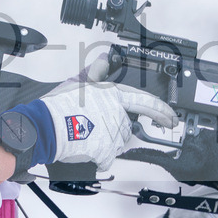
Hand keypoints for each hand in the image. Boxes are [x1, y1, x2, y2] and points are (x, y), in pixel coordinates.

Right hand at [39, 81, 175, 170]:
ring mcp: (113, 134)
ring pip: (118, 142)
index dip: (163, 111)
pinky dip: (98, 157)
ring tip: (86, 134)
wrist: (45, 127)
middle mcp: (118, 114)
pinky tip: (85, 147)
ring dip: (106, 141)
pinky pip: (107, 158)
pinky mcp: (106, 152)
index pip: (147, 102)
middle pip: (127, 126)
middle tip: (93, 126)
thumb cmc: (59, 105)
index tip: (172, 118)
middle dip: (114, 128)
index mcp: (114, 95)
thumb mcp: (78, 82)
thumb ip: (96, 71)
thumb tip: (105, 59)